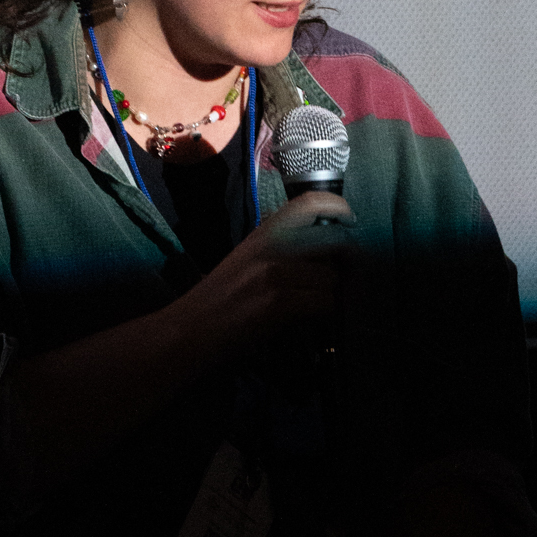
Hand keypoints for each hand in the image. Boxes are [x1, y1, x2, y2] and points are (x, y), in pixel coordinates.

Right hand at [174, 191, 353, 357]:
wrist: (188, 334)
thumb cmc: (217, 302)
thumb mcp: (247, 261)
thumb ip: (283, 251)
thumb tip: (326, 253)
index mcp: (263, 234)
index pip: (310, 202)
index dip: (338, 208)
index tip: (349, 223)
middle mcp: (271, 247)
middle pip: (334, 242)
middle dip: (346, 264)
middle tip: (342, 279)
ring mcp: (275, 273)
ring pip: (333, 279)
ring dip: (334, 296)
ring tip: (319, 307)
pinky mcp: (279, 302)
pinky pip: (325, 303)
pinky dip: (326, 315)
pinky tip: (313, 322)